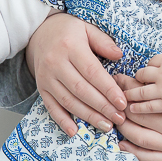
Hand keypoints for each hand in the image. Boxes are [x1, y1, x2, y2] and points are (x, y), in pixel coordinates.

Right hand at [26, 12, 125, 135]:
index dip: (108, 89)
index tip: (122, 102)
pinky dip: (62, 121)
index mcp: (70, 47)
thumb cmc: (69, 31)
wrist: (39, 33)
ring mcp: (46, 78)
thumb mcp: (87, 28)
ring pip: (68, 101)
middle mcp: (55, 63)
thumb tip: (119, 56)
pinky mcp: (41, 88)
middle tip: (119, 118)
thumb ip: (103, 42)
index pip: (92, 72)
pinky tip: (75, 131)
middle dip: (102, 107)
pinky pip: (51, 107)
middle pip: (81, 90)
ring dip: (88, 116)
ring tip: (106, 125)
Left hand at [113, 74, 161, 160]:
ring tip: (116, 119)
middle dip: (121, 107)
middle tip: (112, 100)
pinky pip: (149, 157)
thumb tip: (140, 77)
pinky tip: (122, 144)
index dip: (127, 88)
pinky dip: (133, 151)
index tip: (117, 81)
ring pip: (139, 137)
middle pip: (138, 116)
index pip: (144, 97)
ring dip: (123, 128)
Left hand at [125, 52, 161, 115]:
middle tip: (124, 85)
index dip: (145, 70)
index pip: (149, 64)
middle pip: (141, 77)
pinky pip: (149, 107)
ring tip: (123, 98)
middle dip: (132, 81)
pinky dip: (139, 108)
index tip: (142, 75)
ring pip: (141, 93)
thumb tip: (160, 61)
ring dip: (130, 96)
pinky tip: (132, 109)